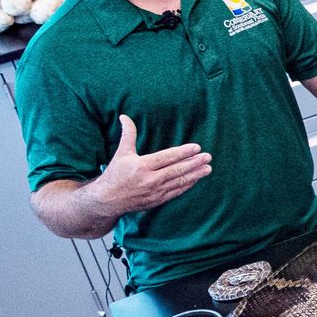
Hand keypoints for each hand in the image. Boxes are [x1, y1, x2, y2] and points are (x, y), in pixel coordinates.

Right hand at [94, 116, 210, 214]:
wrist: (108, 200)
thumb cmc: (115, 174)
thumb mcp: (121, 153)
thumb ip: (127, 135)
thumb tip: (124, 116)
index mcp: (142, 166)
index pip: (167, 157)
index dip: (183, 152)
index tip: (196, 147)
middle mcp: (150, 179)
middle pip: (177, 170)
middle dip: (194, 163)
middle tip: (208, 157)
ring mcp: (155, 191)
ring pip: (179, 181)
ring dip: (195, 175)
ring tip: (208, 168)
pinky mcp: (158, 200)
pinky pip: (176, 192)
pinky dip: (187, 185)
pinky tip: (196, 179)